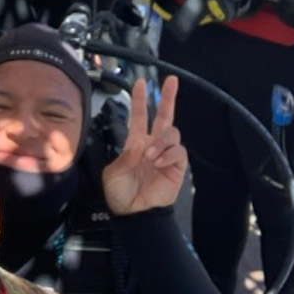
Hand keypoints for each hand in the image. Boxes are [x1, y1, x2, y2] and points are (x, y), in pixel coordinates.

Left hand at [102, 76, 185, 214]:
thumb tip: (140, 146)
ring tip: (150, 156)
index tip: (140, 82)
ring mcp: (166, 154)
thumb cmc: (120, 192)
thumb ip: (126, 155)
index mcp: (136, 143)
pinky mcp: (177, 166)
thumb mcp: (114, 171)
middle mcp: (153, 144)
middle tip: (172, 80)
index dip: (140, 99)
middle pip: (165, 116)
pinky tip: (158, 163)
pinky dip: (168, 155)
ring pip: (172, 133)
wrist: (133, 212)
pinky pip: (179, 152)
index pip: (140, 116)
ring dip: (161, 141)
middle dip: (169, 97)